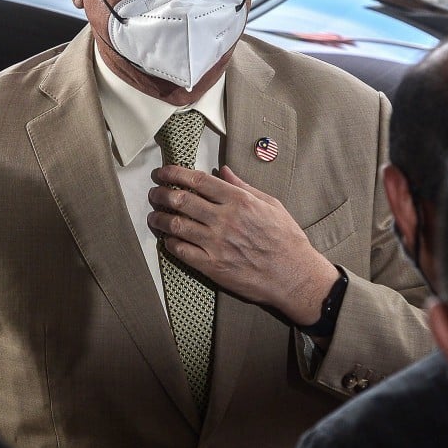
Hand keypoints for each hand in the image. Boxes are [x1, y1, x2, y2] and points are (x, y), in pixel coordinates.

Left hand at [147, 164, 339, 325]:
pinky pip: (181, 251)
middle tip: (155, 194)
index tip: (163, 172)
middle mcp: (225, 219)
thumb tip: (224, 171)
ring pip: (176, 225)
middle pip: (182, 200)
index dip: (175, 173)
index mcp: (239, 201)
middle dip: (162, 194)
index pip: (199, 181)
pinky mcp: (212, 266)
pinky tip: (167, 239)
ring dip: (160, 218)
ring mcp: (216, 243)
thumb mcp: (271, 204)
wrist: (293, 276)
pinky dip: (170, 243)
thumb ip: (244, 187)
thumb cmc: (286, 239)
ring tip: (154, 216)